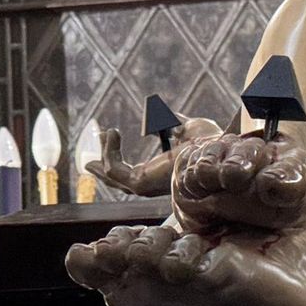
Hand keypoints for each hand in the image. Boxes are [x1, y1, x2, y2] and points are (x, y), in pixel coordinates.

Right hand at [88, 116, 220, 196]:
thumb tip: (161, 119)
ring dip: (105, 154)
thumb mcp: (190, 128)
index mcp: (163, 175)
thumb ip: (174, 124)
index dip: (119, 159)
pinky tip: (112, 132)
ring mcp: (146, 186)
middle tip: (88, 160)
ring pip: (114, 175)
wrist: (216, 149)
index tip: (111, 137)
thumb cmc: (211, 142)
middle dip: (103, 168)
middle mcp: (154, 184)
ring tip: (106, 133)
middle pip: (119, 181)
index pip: (134, 175)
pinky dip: (109, 152)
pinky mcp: (141, 183)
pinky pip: (116, 169)